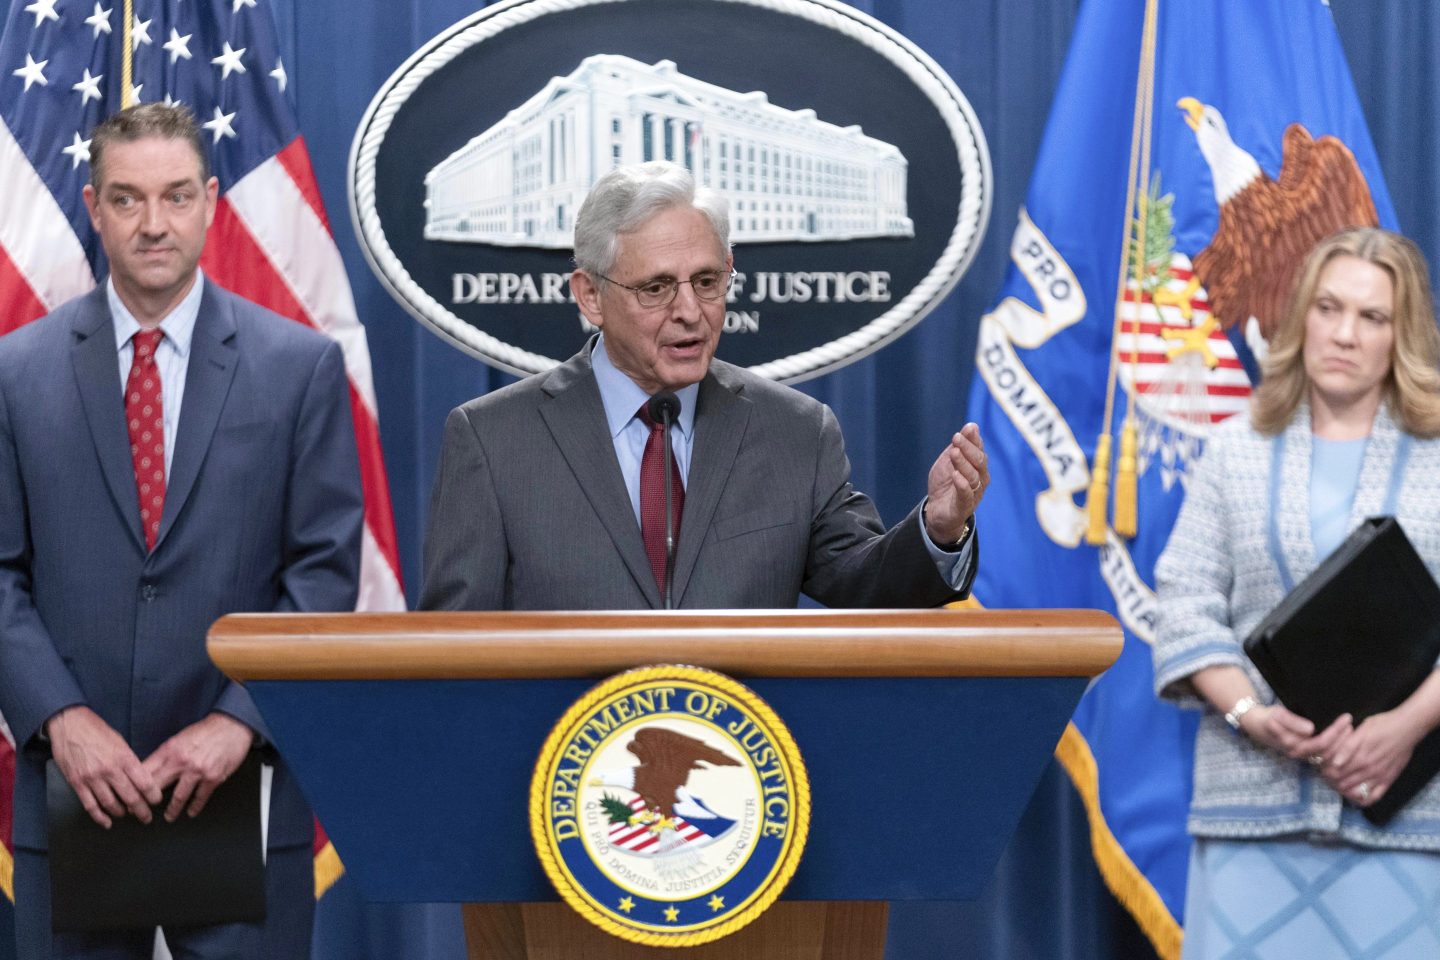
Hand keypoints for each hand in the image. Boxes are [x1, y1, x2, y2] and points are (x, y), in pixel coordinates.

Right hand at [46, 705, 160, 827]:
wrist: (70, 725)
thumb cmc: (97, 731)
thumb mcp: (120, 742)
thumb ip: (129, 761)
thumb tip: (140, 778)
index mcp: (124, 758)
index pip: (144, 783)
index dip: (153, 796)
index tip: (156, 801)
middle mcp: (109, 770)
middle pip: (130, 797)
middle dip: (141, 811)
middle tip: (146, 817)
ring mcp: (92, 778)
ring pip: (111, 804)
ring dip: (121, 813)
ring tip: (127, 815)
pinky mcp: (77, 783)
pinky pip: (90, 806)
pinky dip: (100, 817)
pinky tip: (107, 822)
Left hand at [142, 713, 254, 821]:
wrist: (231, 725)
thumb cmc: (206, 731)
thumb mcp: (179, 738)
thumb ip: (165, 755)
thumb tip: (150, 770)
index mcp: (170, 750)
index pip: (145, 772)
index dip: (134, 786)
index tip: (130, 796)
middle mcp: (181, 761)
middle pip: (157, 786)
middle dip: (147, 802)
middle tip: (141, 812)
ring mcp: (197, 771)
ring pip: (179, 797)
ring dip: (172, 810)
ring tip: (169, 816)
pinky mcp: (213, 777)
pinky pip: (201, 797)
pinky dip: (195, 807)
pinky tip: (191, 811)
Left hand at [924, 423, 987, 543]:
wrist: (936, 511)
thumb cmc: (945, 484)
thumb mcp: (948, 461)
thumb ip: (958, 446)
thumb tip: (971, 425)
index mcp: (977, 466)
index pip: (979, 450)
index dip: (974, 439)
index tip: (968, 428)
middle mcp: (980, 478)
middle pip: (979, 461)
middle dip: (968, 448)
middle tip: (957, 438)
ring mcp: (974, 493)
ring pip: (973, 476)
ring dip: (963, 463)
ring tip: (954, 453)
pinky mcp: (964, 506)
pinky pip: (966, 494)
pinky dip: (962, 484)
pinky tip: (956, 475)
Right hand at [1240, 703, 1351, 762]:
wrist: (1255, 723)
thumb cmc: (1266, 718)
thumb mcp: (1276, 716)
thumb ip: (1292, 722)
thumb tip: (1311, 729)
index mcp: (1294, 746)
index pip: (1322, 743)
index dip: (1336, 732)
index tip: (1346, 718)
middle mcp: (1301, 754)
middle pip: (1329, 752)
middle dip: (1344, 739)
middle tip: (1354, 723)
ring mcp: (1304, 754)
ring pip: (1329, 755)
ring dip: (1342, 743)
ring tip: (1353, 729)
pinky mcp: (1306, 751)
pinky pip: (1326, 752)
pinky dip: (1337, 746)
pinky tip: (1345, 737)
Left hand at [1322, 710, 1423, 807]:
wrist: (1407, 729)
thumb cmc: (1382, 725)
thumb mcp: (1362, 730)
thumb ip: (1347, 747)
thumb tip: (1335, 763)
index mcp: (1359, 757)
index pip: (1334, 772)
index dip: (1323, 771)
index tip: (1321, 766)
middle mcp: (1369, 770)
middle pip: (1341, 784)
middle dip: (1330, 781)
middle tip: (1327, 776)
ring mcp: (1379, 777)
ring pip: (1354, 793)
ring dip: (1343, 790)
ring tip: (1338, 783)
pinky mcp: (1388, 781)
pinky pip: (1373, 798)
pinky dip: (1361, 799)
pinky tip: (1355, 793)